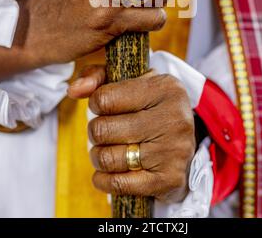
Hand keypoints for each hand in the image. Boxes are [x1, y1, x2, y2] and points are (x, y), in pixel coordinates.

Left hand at [68, 65, 194, 202]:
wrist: (188, 139)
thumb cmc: (149, 105)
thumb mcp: (130, 81)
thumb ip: (98, 77)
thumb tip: (73, 90)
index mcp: (164, 87)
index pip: (105, 99)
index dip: (95, 104)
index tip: (103, 107)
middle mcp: (173, 117)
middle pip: (103, 130)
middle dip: (95, 132)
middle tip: (103, 132)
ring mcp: (173, 150)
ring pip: (108, 158)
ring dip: (98, 157)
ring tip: (106, 150)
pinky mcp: (169, 179)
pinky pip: (119, 184)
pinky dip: (104, 180)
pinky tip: (107, 173)